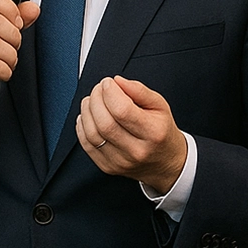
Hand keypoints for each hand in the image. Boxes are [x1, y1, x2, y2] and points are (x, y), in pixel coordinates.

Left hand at [76, 76, 187, 193]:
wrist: (166, 163)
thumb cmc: (161, 131)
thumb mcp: (159, 106)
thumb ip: (139, 90)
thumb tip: (117, 81)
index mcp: (153, 133)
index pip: (122, 111)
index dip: (110, 92)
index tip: (108, 82)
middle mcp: (137, 151)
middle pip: (105, 122)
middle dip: (96, 99)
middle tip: (99, 89)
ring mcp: (121, 161)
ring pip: (92, 133)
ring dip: (87, 110)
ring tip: (93, 100)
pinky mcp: (107, 166)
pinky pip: (86, 144)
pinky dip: (82, 125)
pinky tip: (89, 116)